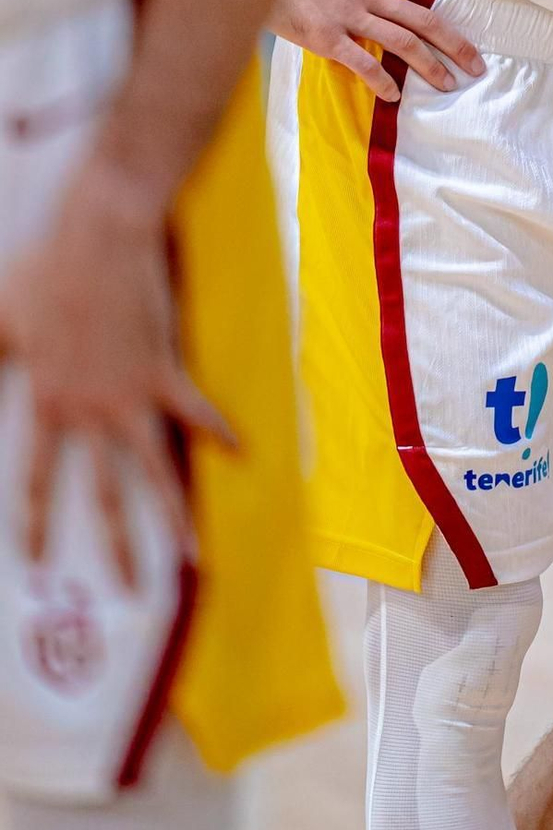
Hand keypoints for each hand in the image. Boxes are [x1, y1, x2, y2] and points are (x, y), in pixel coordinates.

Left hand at [0, 155, 231, 584]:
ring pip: (155, 469)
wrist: (100, 237)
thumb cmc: (45, 269)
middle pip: (103, 494)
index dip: (34, 523)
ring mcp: (131, 393)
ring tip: (193, 555)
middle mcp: (89, 410)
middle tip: (126, 591)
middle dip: (117, 548)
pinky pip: (195, 410)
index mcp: (45, 401)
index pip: (34, 478)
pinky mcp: (165, 369)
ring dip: (174, 515)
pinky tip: (242, 452)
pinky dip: (219, 431)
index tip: (36, 563)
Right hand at [269, 0, 485, 99]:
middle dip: (455, 41)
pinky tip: (394, 95)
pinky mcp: (328, 38)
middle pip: (423, 17)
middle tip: (477, 63)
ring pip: (402, 42)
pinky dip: (381, 81)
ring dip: (429, 65)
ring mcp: (349, 16)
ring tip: (448, 83)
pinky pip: (363, 63)